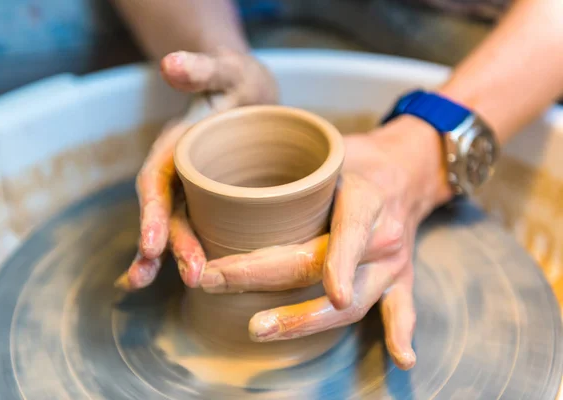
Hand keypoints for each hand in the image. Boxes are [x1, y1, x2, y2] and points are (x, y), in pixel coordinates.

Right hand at [115, 48, 276, 289]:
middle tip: (195, 277)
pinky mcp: (214, 199)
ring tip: (192, 287)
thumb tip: (170, 63)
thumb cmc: (235, 79)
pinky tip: (201, 280)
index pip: (156, 182)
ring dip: (178, 260)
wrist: (247, 90)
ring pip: (181, 228)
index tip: (152, 244)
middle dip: (174, 247)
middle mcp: (178, 171)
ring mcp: (194, 188)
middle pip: (169, 214)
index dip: (152, 214)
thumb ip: (199, 68)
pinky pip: (200, 228)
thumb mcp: (223, 70)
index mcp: (174, 146)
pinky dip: (193, 254)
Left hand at [198, 116, 453, 369]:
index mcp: (367, 200)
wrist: (406, 169)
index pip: (347, 233)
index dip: (329, 261)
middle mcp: (384, 237)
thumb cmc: (358, 160)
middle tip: (217, 281)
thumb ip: (296, 168)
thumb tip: (232, 177)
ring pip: (354, 305)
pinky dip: (400, 334)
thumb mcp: (332, 150)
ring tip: (259, 328)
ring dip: (307, 320)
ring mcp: (393, 264)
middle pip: (324, 270)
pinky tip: (401, 361)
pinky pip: (402, 311)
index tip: (297, 280)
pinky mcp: (401, 281)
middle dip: (265, 278)